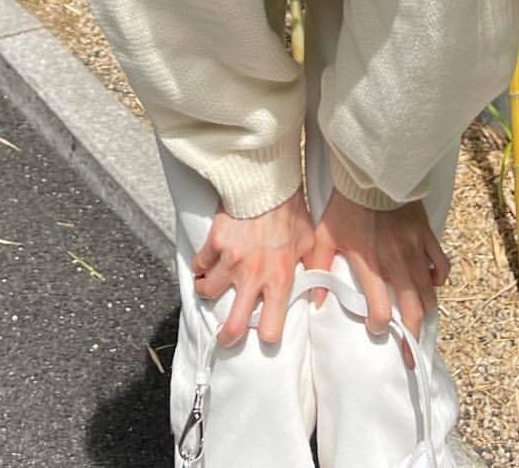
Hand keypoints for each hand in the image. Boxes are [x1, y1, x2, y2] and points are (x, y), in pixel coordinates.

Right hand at [191, 188, 315, 347]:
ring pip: (209, 293)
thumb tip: (319, 298)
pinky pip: (199, 265)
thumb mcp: (310, 242)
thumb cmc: (292, 211)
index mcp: (279, 279)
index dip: (267, 334)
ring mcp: (230, 260)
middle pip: (233, 325)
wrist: (267, 181)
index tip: (265, 331)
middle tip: (226, 337)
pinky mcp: (214, 243)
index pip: (270, 327)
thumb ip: (314, 271)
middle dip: (227, 337)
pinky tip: (204, 265)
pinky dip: (200, 267)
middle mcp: (253, 276)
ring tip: (211, 289)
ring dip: (208, 292)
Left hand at [308, 188, 449, 368]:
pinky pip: (441, 265)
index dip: (379, 325)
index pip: (380, 309)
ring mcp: (415, 250)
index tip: (375, 328)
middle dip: (412, 334)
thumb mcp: (324, 236)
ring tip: (421, 322)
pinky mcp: (427, 236)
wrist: (370, 172)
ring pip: (429, 292)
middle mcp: (396, 263)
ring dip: (426, 311)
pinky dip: (438, 278)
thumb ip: (319, 270)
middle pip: (413, 309)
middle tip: (410, 351)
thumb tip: (316, 301)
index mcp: (370, 265)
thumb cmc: (345, 204)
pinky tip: (431, 283)